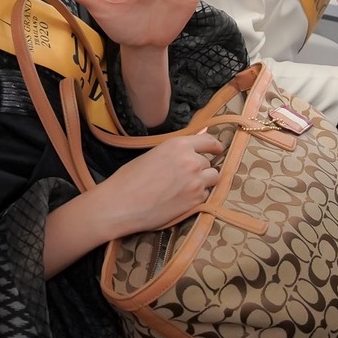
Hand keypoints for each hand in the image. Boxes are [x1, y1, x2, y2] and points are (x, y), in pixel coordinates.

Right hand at [95, 131, 225, 235]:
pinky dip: (198, 196)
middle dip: (200, 168)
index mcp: (178, 145)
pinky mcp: (196, 201)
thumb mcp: (154, 154)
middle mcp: (191, 161)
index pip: (209, 142)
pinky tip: (180, 199)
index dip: (215, 146)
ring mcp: (196, 182)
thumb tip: (204, 133)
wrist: (121, 204)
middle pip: (208, 162)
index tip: (217, 150)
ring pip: (212, 179)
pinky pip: (206, 195)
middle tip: (183, 177)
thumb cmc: (130, 178)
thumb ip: (179, 147)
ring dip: (203, 182)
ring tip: (185, 188)